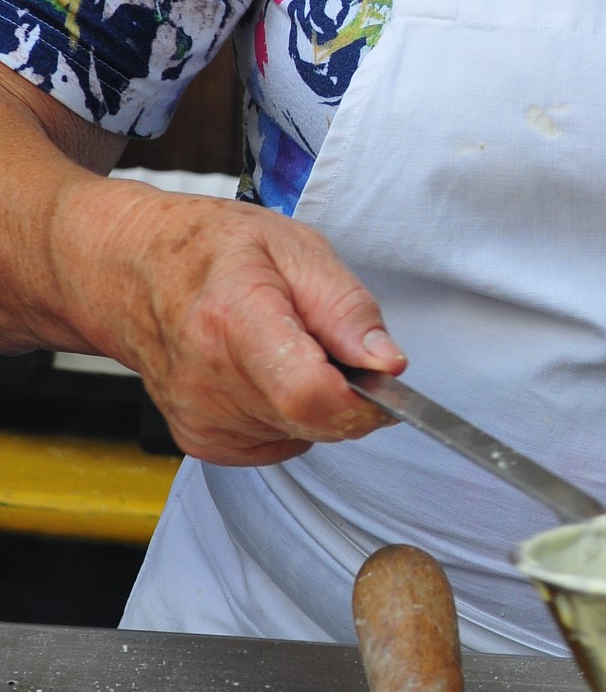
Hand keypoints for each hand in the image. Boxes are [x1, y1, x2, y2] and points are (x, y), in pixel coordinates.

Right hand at [58, 181, 407, 465]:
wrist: (133, 269)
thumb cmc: (212, 249)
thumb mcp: (294, 247)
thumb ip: (346, 307)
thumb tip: (386, 363)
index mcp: (235, 316)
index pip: (308, 393)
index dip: (361, 399)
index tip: (378, 377)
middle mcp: (208, 375)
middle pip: (313, 419)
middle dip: (343, 391)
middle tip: (325, 341)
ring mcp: (198, 413)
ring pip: (300, 435)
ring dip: (312, 401)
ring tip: (282, 346)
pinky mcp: (198, 438)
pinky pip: (276, 444)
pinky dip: (285, 415)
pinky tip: (262, 372)